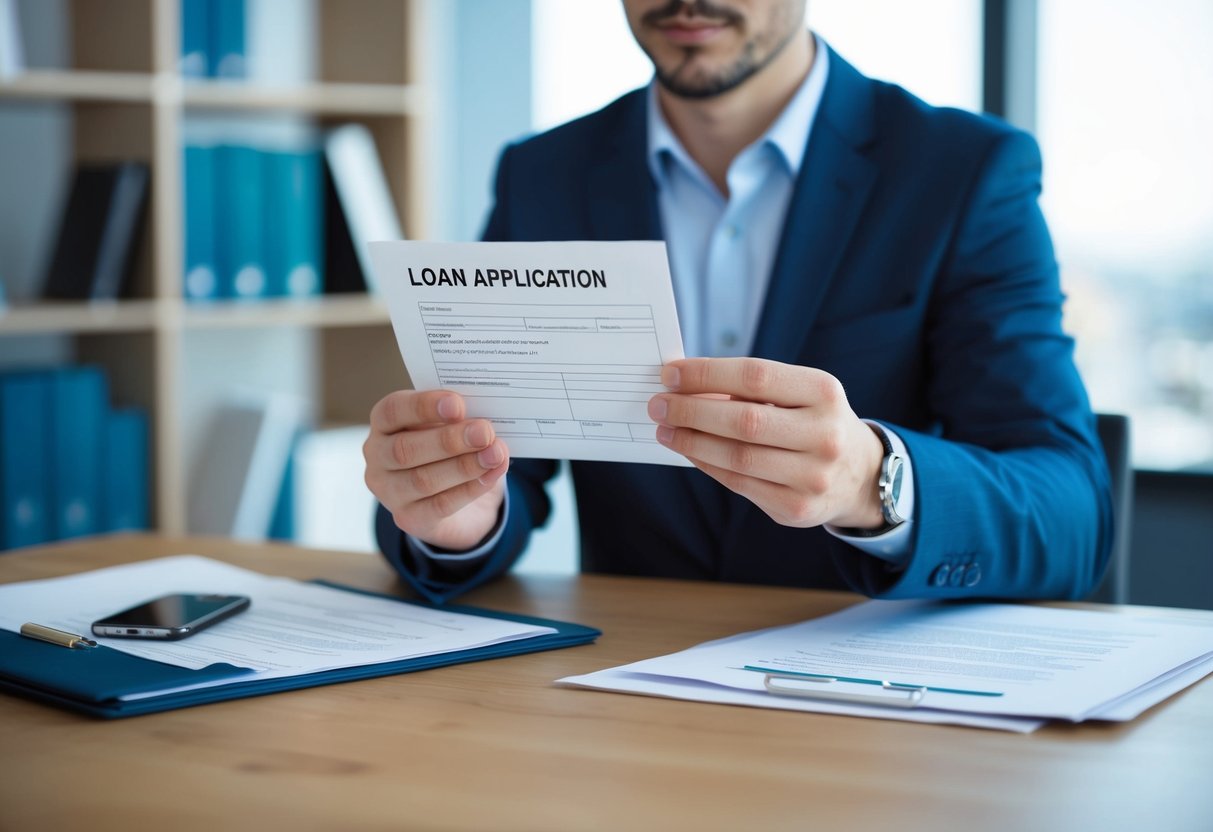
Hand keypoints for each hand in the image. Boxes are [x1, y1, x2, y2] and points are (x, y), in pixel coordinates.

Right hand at [364, 390, 509, 549]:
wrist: (456, 494)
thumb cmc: (449, 446)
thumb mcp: (450, 425)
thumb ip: (460, 419)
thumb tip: (483, 421)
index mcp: (384, 423)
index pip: (392, 410)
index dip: (423, 406)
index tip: (457, 404)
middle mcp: (378, 457)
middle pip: (405, 449)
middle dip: (449, 440)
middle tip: (485, 432)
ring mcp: (390, 491)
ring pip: (423, 480)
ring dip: (464, 466)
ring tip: (495, 453)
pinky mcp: (409, 518)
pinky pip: (440, 505)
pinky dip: (471, 488)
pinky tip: (493, 475)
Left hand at [647, 358, 885, 529]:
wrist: (860, 475)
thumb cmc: (815, 422)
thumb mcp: (800, 394)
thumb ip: (750, 388)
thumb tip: (685, 385)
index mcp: (824, 393)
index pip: (755, 376)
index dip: (707, 374)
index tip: (670, 374)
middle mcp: (825, 434)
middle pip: (743, 420)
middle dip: (691, 410)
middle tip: (658, 404)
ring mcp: (812, 476)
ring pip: (737, 457)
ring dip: (691, 441)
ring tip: (665, 429)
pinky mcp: (796, 508)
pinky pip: (738, 484)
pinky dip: (707, 464)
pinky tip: (689, 451)